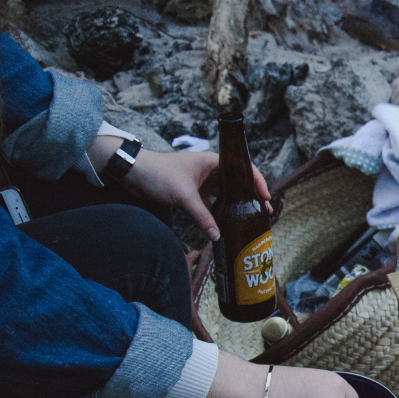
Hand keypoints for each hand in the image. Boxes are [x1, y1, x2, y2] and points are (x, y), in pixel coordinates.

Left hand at [122, 149, 271, 240]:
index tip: (266, 199)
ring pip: (226, 192)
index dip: (258, 183)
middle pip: (238, 182)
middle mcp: (211, 169)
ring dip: (237, 204)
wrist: (132, 172)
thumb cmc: (158, 174)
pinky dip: (220, 209)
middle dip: (252, 196)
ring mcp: (202, 180)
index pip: (244, 168)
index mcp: (213, 161)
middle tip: (264, 212)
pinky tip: (226, 221)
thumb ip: (202, 216)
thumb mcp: (183, 196)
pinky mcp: (193, 190)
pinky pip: (212, 201)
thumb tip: (216, 236)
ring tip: (249, 218)